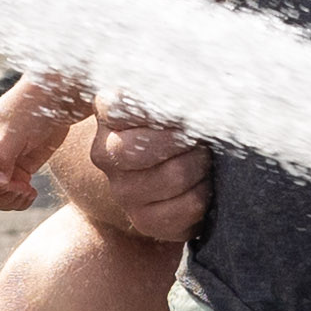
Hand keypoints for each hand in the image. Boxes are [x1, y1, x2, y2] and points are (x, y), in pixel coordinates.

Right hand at [0, 75, 87, 210]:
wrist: (57, 97)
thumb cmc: (33, 106)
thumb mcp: (15, 130)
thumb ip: (2, 156)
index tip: (9, 182)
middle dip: (0, 196)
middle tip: (23, 189)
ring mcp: (5, 162)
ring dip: (10, 201)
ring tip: (28, 193)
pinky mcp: (21, 168)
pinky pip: (13, 192)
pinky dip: (20, 199)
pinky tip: (32, 193)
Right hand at [45, 107, 210, 246]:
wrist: (167, 173)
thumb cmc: (174, 123)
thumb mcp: (168, 98)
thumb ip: (171, 89)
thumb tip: (200, 91)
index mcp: (108, 114)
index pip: (121, 106)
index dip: (162, 111)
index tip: (183, 112)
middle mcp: (104, 153)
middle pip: (146, 147)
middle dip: (186, 140)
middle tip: (200, 138)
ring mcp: (122, 191)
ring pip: (176, 176)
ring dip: (201, 166)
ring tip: (202, 159)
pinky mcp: (144, 221)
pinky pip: (189, 206)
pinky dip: (205, 193)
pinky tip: (200, 184)